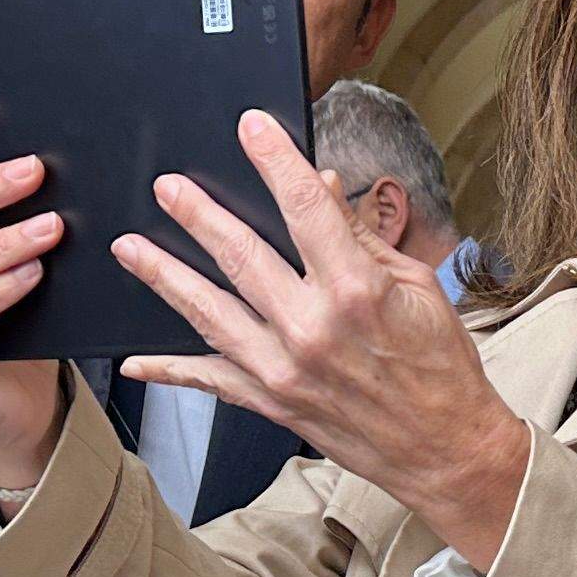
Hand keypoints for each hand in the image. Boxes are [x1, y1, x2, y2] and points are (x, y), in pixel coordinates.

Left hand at [118, 110, 533, 565]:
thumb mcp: (416, 286)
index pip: (305, 207)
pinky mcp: (272, 403)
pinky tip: (135, 358)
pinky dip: (169, 369)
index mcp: (357, 289)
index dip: (274, 161)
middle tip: (167, 187)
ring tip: (131, 248)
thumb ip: (360, 237)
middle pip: (241, 254)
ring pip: (208, 311)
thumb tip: (321, 187)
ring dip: (165, 275)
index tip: (250, 127)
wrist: (445, 449)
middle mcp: (313, 327)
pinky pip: (209, 381)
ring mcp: (285, 368)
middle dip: (198, 214)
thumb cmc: (440, 366)